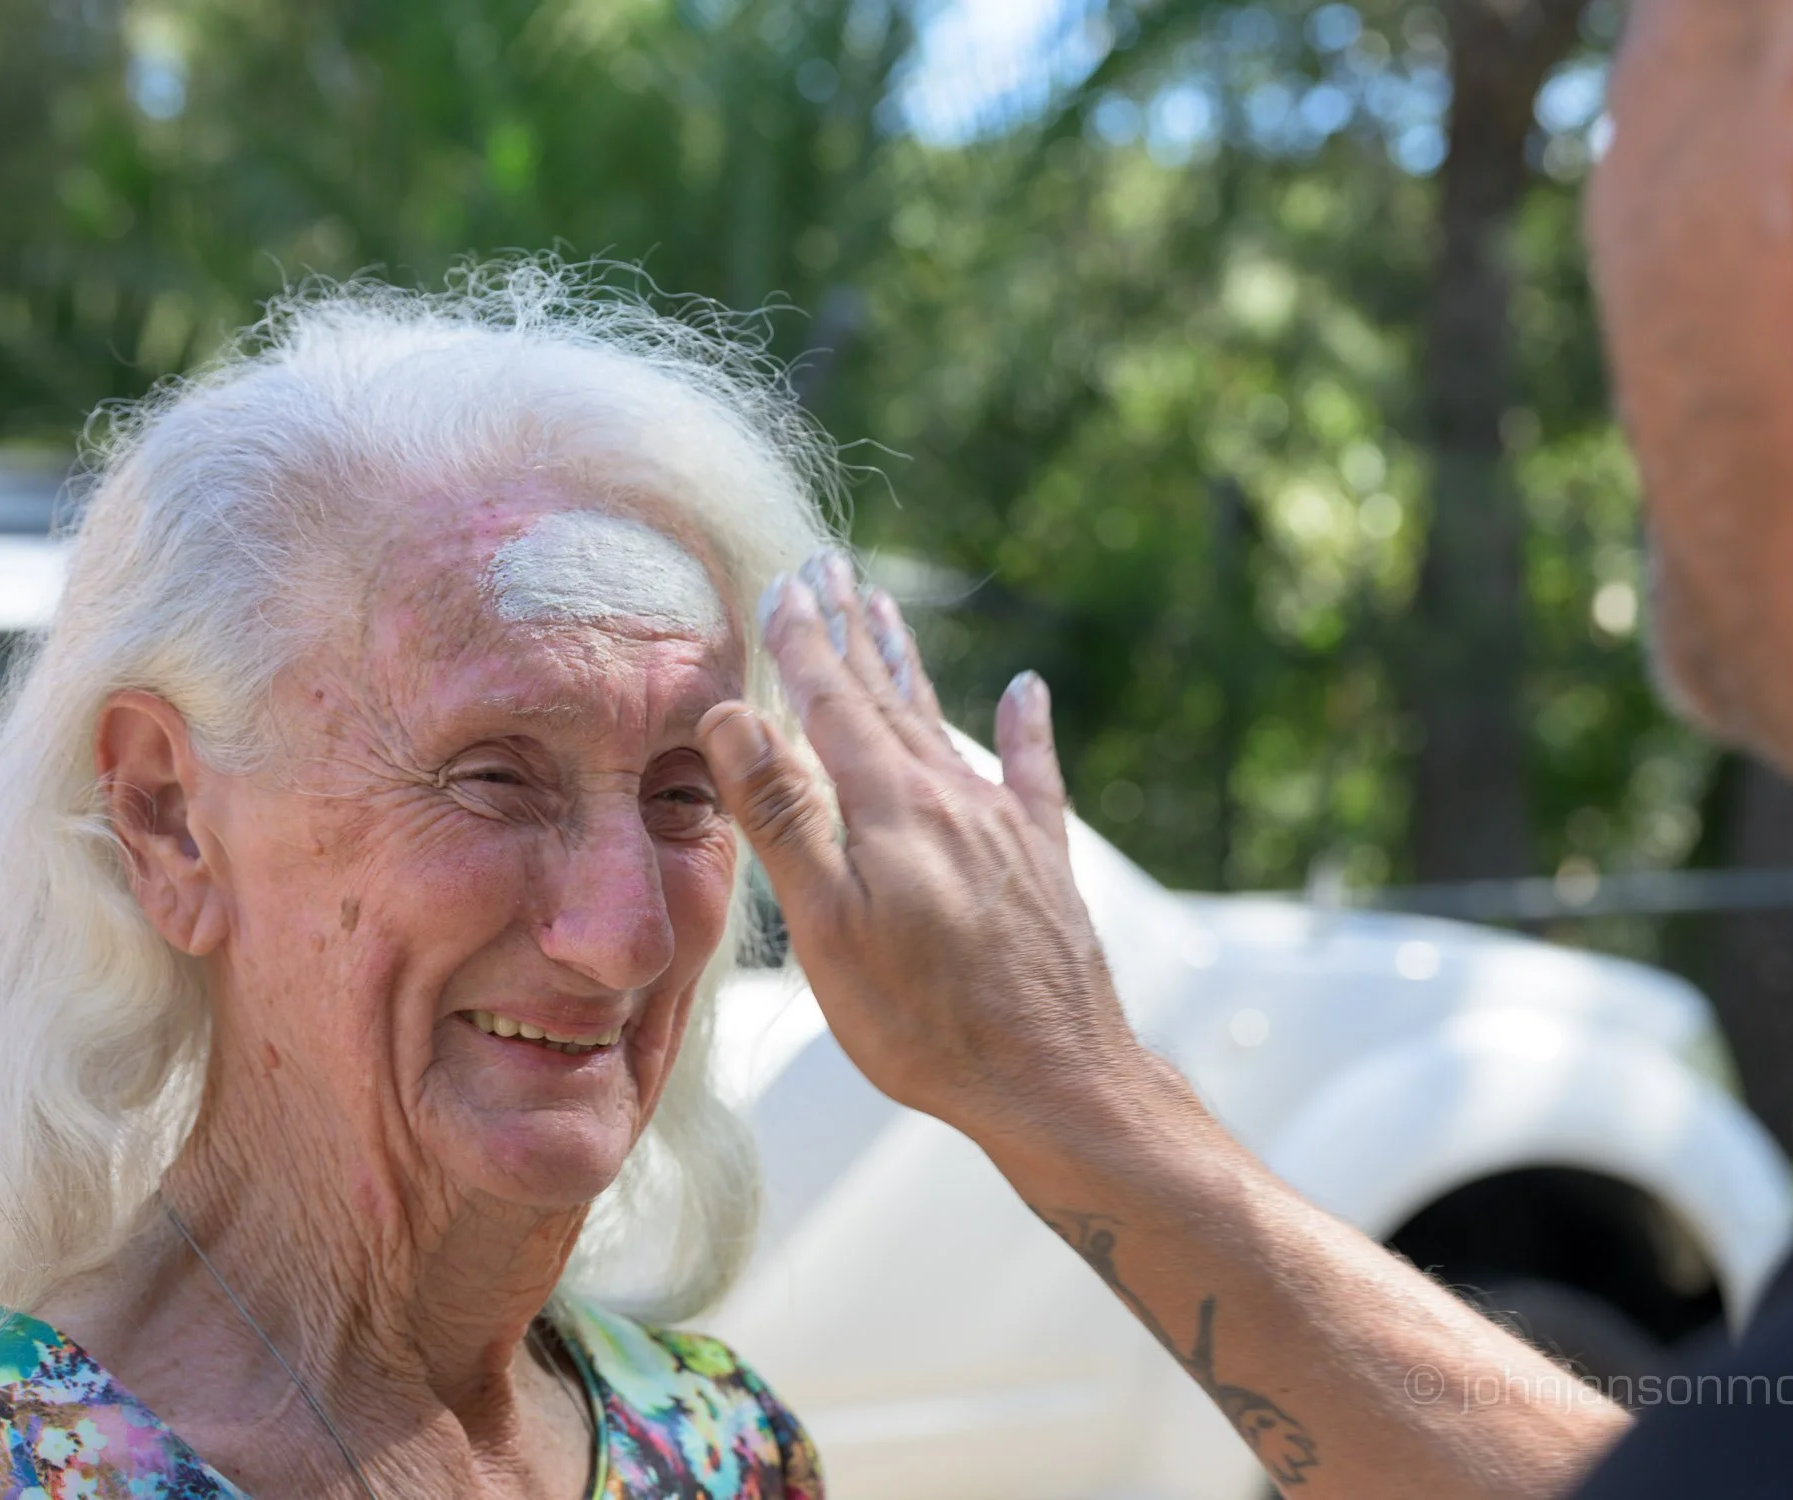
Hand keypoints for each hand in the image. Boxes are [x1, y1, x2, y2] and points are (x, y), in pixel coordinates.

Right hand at [696, 550, 1146, 1140]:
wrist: (1057, 1078)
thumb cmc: (924, 1020)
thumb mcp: (828, 927)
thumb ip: (785, 816)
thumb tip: (735, 716)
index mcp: (892, 806)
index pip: (832, 702)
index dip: (803, 642)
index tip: (784, 583)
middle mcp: (952, 796)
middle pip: (888, 696)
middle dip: (851, 631)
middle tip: (830, 569)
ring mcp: (1003, 826)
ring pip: (945, 724)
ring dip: (910, 666)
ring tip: (889, 612)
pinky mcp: (1044, 861)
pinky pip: (1032, 772)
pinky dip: (1027, 726)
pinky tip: (1030, 690)